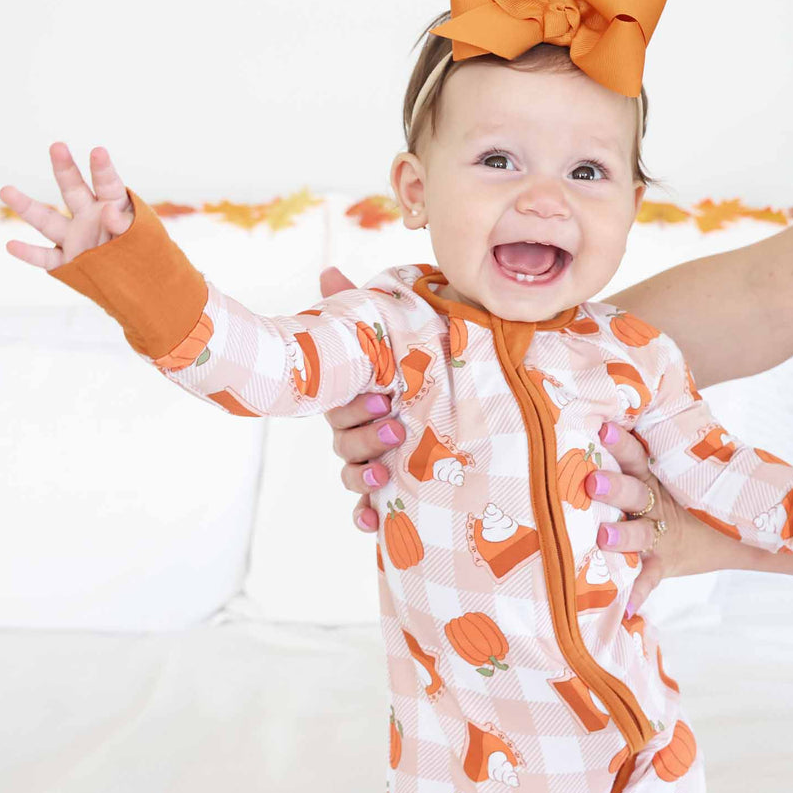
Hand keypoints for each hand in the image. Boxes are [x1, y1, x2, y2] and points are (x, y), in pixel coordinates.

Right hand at [0, 142, 133, 269]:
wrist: (141, 282)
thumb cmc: (146, 255)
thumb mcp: (143, 239)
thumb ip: (126, 226)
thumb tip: (108, 210)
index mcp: (115, 206)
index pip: (108, 184)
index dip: (103, 169)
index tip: (99, 152)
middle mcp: (90, 217)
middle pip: (73, 191)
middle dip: (65, 169)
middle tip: (57, 147)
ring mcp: (77, 238)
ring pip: (48, 221)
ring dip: (27, 207)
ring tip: (5, 190)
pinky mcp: (69, 261)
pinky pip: (46, 258)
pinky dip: (30, 254)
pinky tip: (11, 246)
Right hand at [319, 266, 406, 532]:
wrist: (464, 392)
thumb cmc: (418, 361)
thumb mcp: (393, 334)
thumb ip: (360, 306)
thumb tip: (328, 269)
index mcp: (358, 396)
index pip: (340, 408)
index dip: (355, 408)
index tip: (383, 399)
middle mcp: (362, 430)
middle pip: (345, 442)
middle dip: (366, 437)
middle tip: (396, 427)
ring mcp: (375, 459)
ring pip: (353, 473)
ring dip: (362, 476)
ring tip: (382, 476)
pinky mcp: (393, 488)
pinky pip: (368, 508)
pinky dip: (365, 516)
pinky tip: (370, 523)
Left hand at [583, 422, 729, 616]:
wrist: (743, 532)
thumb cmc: (692, 495)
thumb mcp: (678, 471)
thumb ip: (648, 450)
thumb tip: (615, 410)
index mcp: (655, 478)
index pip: (636, 455)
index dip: (621, 442)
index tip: (603, 429)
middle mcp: (657, 503)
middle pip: (635, 491)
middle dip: (615, 487)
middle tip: (593, 481)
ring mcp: (662, 535)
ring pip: (641, 533)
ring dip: (623, 537)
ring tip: (604, 539)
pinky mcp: (666, 563)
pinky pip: (650, 579)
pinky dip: (640, 594)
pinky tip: (627, 610)